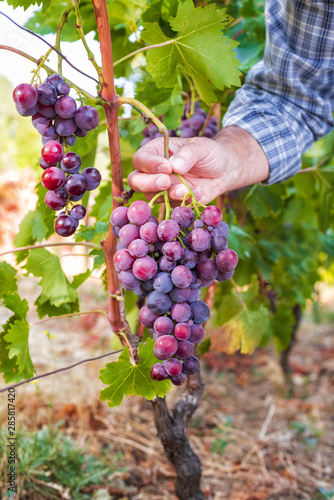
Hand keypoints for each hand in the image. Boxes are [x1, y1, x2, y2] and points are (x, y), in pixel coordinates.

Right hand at [128, 126, 268, 203]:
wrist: (223, 171)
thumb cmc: (209, 153)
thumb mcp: (202, 147)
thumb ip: (188, 154)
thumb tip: (174, 166)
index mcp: (157, 151)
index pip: (141, 159)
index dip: (150, 165)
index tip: (166, 168)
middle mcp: (154, 170)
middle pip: (136, 180)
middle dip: (149, 183)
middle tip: (166, 182)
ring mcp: (161, 188)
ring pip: (151, 196)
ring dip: (168, 195)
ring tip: (186, 190)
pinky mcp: (172, 201)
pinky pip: (171, 206)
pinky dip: (183, 202)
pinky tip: (198, 193)